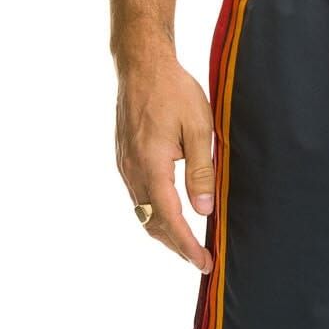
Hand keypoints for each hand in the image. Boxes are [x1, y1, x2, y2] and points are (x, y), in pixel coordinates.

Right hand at [115, 49, 214, 273]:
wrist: (141, 65)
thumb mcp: (198, 127)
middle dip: (176, 246)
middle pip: (151, 223)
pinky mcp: (124, 158)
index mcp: (151, 165)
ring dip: (164, 231)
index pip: (169, 219)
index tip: (204, 262)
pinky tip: (170, 212)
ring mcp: (125, 165)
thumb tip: (204, 210)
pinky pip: (137, 196)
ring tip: (188, 243)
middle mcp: (133, 171)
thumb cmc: (174, 91)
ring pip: (142, 212)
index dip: (186, 246)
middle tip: (200, 259)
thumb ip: (201, 170)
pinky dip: (153, 212)